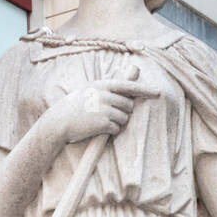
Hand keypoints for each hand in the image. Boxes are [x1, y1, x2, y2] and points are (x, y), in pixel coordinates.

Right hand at [45, 77, 159, 145]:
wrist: (58, 122)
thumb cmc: (73, 108)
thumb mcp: (88, 91)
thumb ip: (106, 90)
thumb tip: (126, 93)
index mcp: (102, 85)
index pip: (128, 85)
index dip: (144, 89)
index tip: (157, 92)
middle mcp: (105, 95)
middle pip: (128, 105)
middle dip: (123, 112)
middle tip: (108, 115)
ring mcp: (105, 108)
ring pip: (124, 118)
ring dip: (117, 122)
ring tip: (100, 122)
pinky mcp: (103, 122)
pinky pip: (117, 128)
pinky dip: (111, 131)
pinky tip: (98, 129)